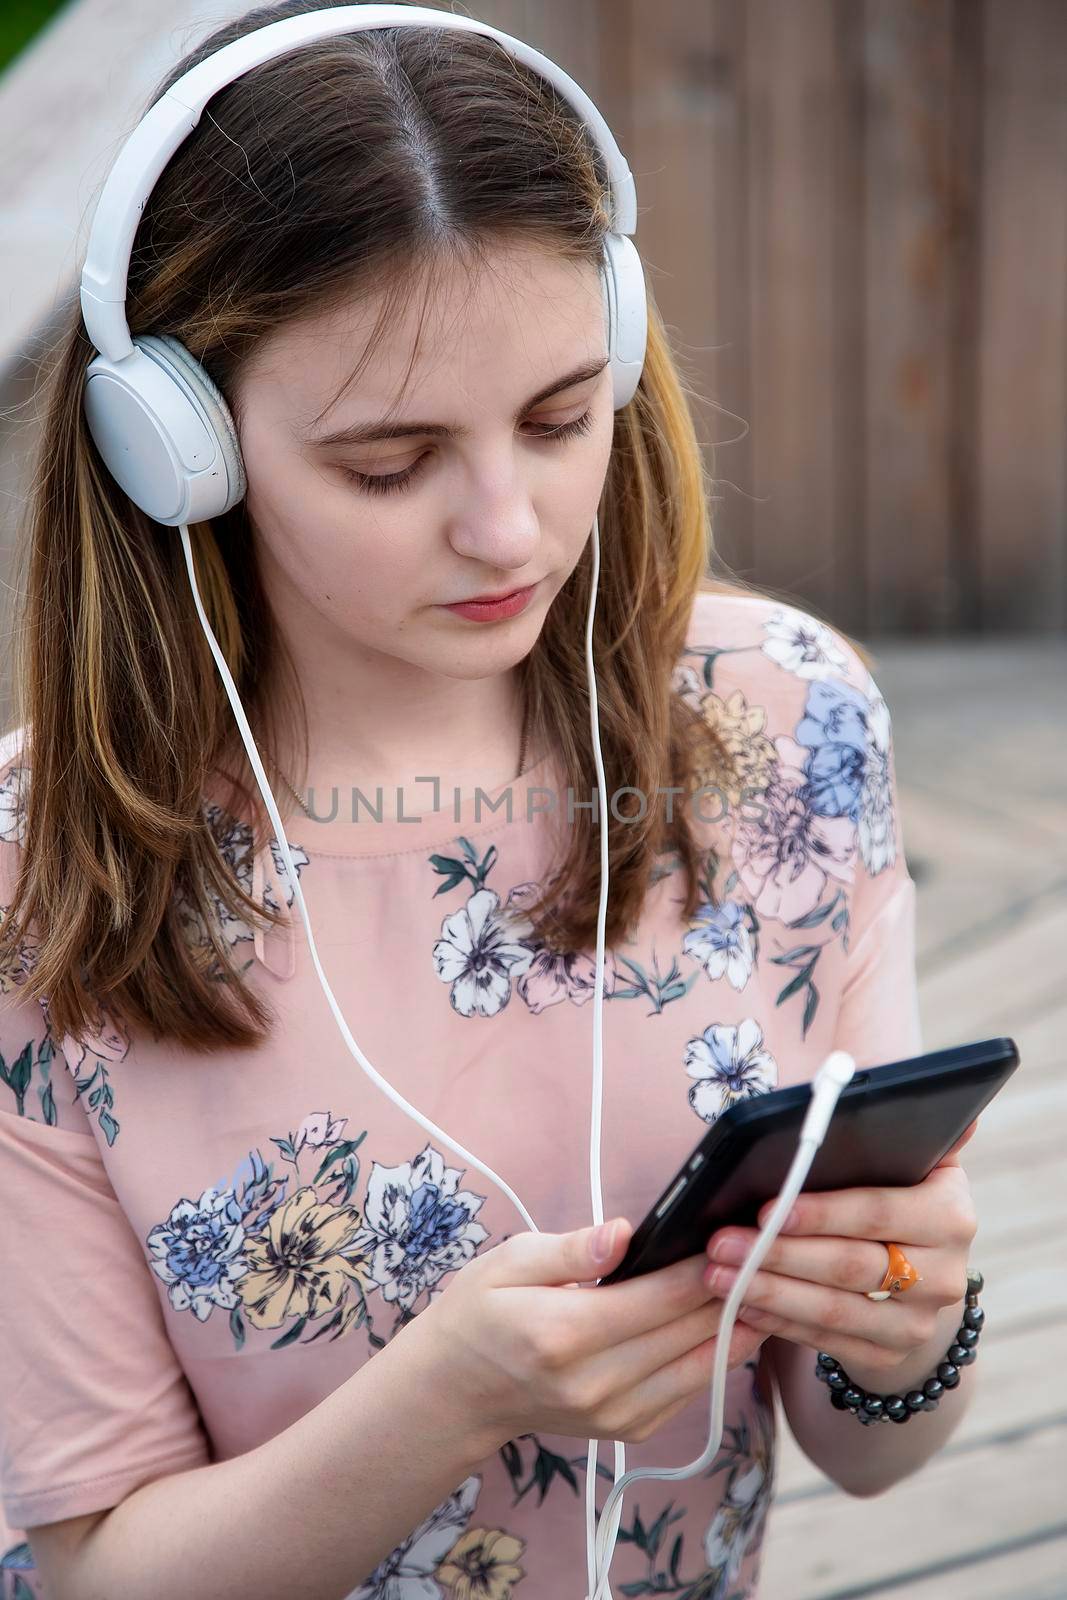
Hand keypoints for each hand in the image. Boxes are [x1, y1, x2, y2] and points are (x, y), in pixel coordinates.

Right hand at [406, 1216, 768, 1456]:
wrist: (457, 1392)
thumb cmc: (480, 1314)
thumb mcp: (509, 1262)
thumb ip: (570, 1248)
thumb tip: (624, 1233)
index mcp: (563, 1333)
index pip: (655, 1299)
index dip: (702, 1268)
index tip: (736, 1236)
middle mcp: (594, 1382)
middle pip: (685, 1332)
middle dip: (730, 1291)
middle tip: (766, 1253)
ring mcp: (613, 1414)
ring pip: (698, 1366)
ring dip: (736, 1327)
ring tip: (767, 1285)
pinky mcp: (627, 1429)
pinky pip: (688, 1390)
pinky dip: (716, 1356)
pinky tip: (736, 1323)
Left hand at [701, 1121, 979, 1379]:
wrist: (922, 1274)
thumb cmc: (892, 1196)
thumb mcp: (903, 1161)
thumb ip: (890, 1126)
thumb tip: (879, 1074)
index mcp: (950, 1212)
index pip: (877, 1212)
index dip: (820, 1213)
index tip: (767, 1208)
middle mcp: (945, 1272)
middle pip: (849, 1264)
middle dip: (777, 1253)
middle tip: (721, 1242)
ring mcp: (921, 1321)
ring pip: (833, 1308)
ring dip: (768, 1290)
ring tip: (716, 1274)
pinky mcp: (891, 1352)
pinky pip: (826, 1339)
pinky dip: (779, 1320)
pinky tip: (741, 1301)